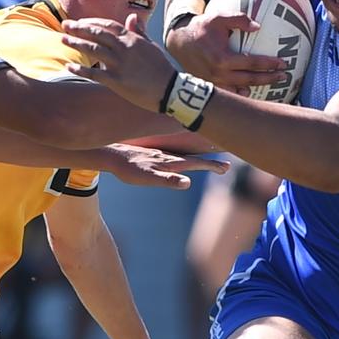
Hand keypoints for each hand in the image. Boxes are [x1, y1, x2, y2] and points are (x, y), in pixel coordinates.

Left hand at [62, 14, 177, 110]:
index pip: (108, 25)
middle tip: (65, 25)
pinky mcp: (117, 81)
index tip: (80, 22)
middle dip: (79, 28)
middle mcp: (124, 48)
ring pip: (93, 49)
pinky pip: (94, 73)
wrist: (170, 90)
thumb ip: (139, 32)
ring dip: (76, 43)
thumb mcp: (151, 46)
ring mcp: (120, 64)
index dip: (92, 22)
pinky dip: (80, 69)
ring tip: (63, 39)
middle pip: (97, 33)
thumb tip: (132, 17)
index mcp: (133, 39)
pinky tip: (69, 66)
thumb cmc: (161, 68)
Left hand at [103, 143, 228, 189]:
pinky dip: (185, 157)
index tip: (226, 167)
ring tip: (210, 163)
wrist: (111, 156)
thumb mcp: (147, 178)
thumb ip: (167, 180)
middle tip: (226, 167)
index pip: (196, 163)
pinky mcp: (154, 155)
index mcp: (170, 162)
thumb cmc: (129, 170)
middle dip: (210, 163)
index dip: (211, 165)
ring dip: (199, 160)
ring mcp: (162, 155)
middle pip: (194, 159)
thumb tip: (187, 182)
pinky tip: (182, 160)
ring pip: (185, 156)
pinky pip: (175, 155)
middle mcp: (169, 156)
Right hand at [166, 13, 286, 94]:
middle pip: (250, 80)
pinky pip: (229, 93)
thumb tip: (258, 27)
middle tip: (284, 77)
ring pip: (240, 90)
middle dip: (269, 79)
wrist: (179, 42)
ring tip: (272, 86)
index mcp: (223, 59)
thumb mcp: (219, 18)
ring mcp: (213, 82)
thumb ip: (239, 19)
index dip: (269, 64)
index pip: (252, 63)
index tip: (283, 63)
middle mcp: (219, 74)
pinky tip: (250, 92)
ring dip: (257, 88)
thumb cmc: (201, 27)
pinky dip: (241, 94)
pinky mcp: (209, 85)